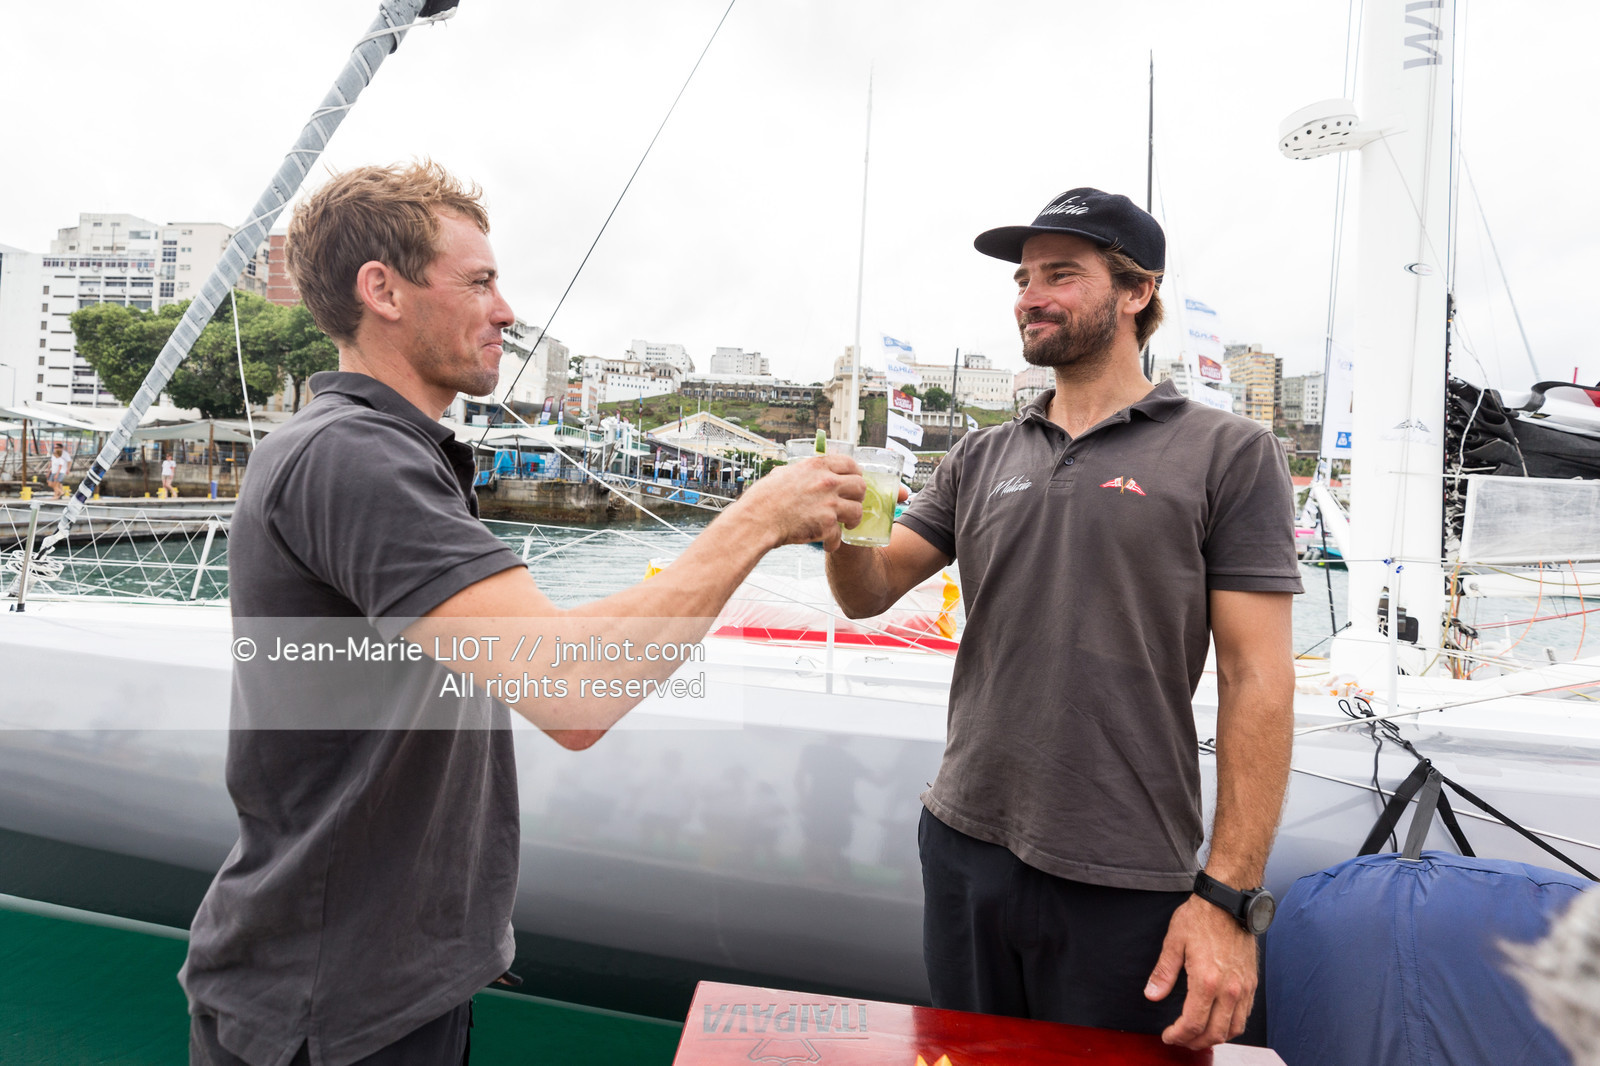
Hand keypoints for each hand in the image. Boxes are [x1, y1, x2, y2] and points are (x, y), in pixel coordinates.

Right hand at [738, 456, 864, 549]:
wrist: (758, 520)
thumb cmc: (763, 499)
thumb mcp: (781, 475)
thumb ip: (796, 473)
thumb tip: (796, 473)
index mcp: (816, 466)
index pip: (849, 463)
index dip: (855, 473)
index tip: (854, 480)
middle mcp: (826, 482)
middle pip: (860, 486)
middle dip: (859, 496)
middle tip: (852, 503)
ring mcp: (829, 503)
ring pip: (858, 510)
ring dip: (854, 519)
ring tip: (847, 525)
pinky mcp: (826, 525)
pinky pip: (839, 535)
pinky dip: (834, 542)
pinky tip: (827, 544)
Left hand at [1145, 895, 1257, 1048]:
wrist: (1228, 901)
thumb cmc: (1201, 917)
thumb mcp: (1174, 941)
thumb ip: (1163, 973)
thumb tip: (1152, 995)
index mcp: (1206, 980)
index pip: (1193, 1023)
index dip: (1178, 1036)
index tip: (1168, 1036)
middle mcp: (1229, 989)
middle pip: (1214, 1033)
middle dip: (1194, 1042)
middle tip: (1180, 1039)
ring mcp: (1243, 987)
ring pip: (1233, 1029)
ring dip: (1214, 1037)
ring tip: (1197, 1035)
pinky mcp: (1251, 983)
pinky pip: (1244, 1016)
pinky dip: (1230, 1026)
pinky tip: (1217, 1022)